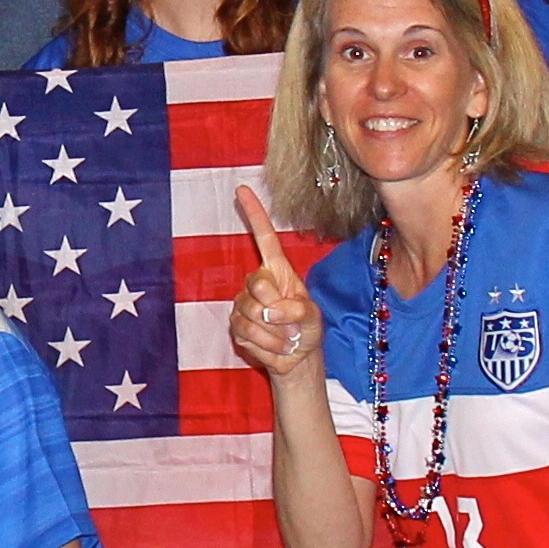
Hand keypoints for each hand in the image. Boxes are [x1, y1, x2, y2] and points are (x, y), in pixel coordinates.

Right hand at [226, 184, 319, 382]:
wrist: (296, 358)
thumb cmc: (306, 329)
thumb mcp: (312, 316)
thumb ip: (298, 309)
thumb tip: (270, 312)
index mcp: (277, 271)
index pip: (264, 238)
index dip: (253, 214)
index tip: (241, 189)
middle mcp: (257, 283)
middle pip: (256, 284)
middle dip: (276, 307)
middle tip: (291, 324)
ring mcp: (243, 304)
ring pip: (251, 314)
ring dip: (275, 334)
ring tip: (287, 339)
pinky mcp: (236, 326)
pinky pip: (246, 333)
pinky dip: (267, 345)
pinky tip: (276, 347)